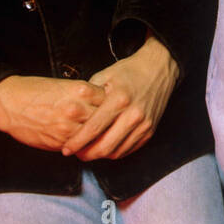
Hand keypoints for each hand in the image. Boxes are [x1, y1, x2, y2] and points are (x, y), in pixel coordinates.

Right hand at [0, 75, 106, 152]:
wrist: (9, 104)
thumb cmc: (35, 91)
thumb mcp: (65, 85)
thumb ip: (85, 95)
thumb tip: (102, 106)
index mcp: (81, 90)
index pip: (109, 99)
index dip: (111, 104)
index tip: (113, 107)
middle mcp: (77, 108)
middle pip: (106, 119)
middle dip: (109, 122)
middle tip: (113, 124)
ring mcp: (69, 127)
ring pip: (95, 136)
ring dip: (98, 137)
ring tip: (102, 136)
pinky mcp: (60, 142)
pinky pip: (80, 147)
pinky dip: (84, 145)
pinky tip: (85, 142)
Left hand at [60, 36, 180, 161]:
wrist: (158, 68)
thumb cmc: (129, 71)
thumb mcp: (104, 75)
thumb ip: (89, 96)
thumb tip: (72, 114)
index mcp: (119, 99)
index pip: (93, 129)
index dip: (77, 142)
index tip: (66, 149)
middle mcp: (133, 114)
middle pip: (105, 147)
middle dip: (86, 154)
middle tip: (76, 153)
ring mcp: (143, 124)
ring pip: (117, 152)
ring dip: (100, 156)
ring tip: (89, 150)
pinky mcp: (150, 130)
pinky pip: (129, 149)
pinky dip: (115, 152)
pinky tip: (106, 146)